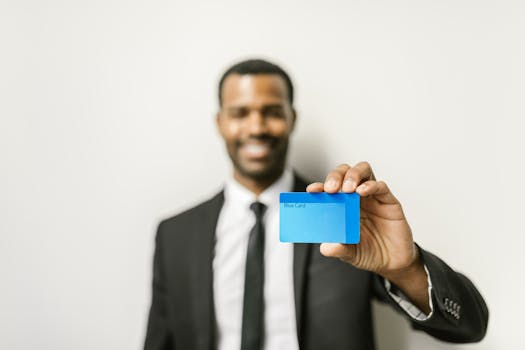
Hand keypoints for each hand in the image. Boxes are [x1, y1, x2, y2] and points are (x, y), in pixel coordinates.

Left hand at [306, 162, 419, 278]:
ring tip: (347, 188)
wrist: (392, 264)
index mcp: (342, 206)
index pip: (329, 189)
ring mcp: (372, 197)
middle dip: (336, 176)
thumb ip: (338, 249)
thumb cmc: (368, 252)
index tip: (312, 191)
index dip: (319, 186)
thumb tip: (326, 247)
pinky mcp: (389, 202)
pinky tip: (363, 191)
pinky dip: (371, 185)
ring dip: (353, 175)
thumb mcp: (349, 254)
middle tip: (331, 188)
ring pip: (363, 171)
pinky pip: (380, 186)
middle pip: (345, 173)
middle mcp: (356, 198)